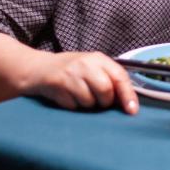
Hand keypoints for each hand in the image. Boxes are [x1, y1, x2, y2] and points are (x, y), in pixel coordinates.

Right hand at [24, 51, 138, 113]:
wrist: (38, 68)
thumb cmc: (71, 71)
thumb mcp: (92, 68)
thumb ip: (110, 80)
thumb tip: (128, 103)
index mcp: (99, 59)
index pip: (119, 76)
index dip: (127, 95)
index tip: (132, 111)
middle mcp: (85, 63)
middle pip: (105, 90)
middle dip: (103, 102)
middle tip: (96, 100)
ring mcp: (70, 73)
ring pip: (89, 101)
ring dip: (86, 104)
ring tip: (78, 95)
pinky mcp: (57, 83)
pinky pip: (73, 105)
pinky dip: (72, 105)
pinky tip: (66, 96)